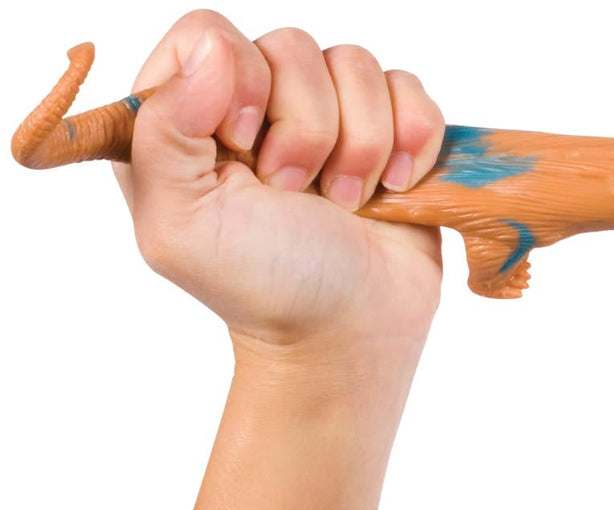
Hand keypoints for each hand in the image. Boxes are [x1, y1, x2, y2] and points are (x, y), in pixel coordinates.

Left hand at [115, 10, 446, 365]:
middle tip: (298, 193)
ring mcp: (329, 114)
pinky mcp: (391, 131)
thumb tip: (214, 51)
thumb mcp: (180, 224)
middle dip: (307, 128)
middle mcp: (259, 105)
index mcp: (191, 118)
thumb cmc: (264, 286)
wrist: (351, 330)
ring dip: (361, 143)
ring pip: (355, 64)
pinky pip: (409, 89)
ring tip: (346, 201)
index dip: (239, 81)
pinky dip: (412, 140)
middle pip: (291, 47)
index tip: (247, 150)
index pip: (210, 35)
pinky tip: (393, 188)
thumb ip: (164, 129)